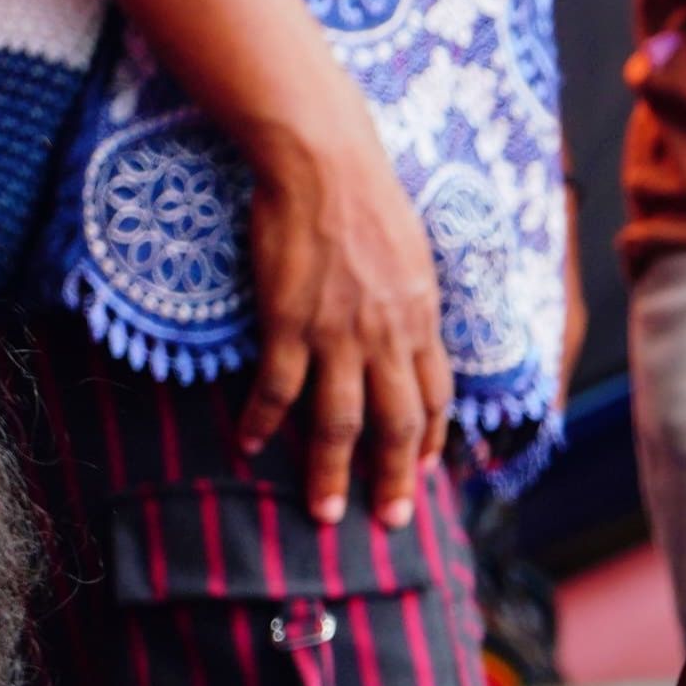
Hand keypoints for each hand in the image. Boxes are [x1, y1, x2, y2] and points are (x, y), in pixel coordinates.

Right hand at [239, 93, 452, 527]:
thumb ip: (412, 304)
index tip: (427, 472)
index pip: (436, 396)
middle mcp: (387, 334)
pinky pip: (277, 388)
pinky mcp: (288, 322)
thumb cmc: (368, 199)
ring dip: (330, 472)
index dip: (432, 440)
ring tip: (323, 512)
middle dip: (394, 479)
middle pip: (397, 425)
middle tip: (387, 521)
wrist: (325, 164)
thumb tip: (411, 333)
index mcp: (422, 318)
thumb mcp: (413, 256)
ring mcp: (337, 332)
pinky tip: (250, 445)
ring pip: (339, 421)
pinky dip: (262, 421)